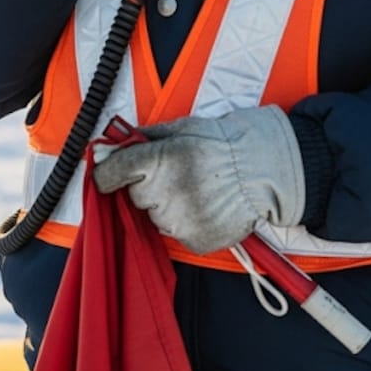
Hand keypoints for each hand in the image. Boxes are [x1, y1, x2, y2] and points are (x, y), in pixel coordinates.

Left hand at [93, 105, 305, 253]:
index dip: (108, 174)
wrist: (265, 169)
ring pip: (156, 217)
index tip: (110, 175)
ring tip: (198, 189)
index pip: (110, 174)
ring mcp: (180, 221)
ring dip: (169, 206)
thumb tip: (104, 147)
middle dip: (150, 186)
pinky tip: (207, 206)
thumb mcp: (179, 129)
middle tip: (179, 174)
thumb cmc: (222, 144)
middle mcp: (166, 193)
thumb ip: (139, 140)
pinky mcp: (195, 241)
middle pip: (136, 196)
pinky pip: (177, 233)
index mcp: (159, 160)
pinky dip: (188, 222)